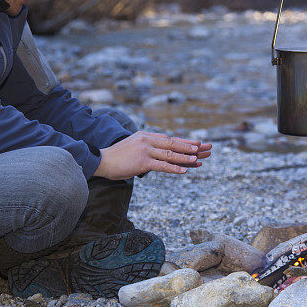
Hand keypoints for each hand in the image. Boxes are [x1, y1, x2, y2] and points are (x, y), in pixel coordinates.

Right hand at [93, 131, 211, 179]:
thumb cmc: (117, 157)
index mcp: (147, 136)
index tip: (198, 144)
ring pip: (170, 154)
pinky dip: (174, 168)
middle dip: (190, 147)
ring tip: (198, 159)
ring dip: (185, 157)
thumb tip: (161, 153)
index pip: (170, 138)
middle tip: (206, 148)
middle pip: (173, 143)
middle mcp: (148, 140)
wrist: (100, 160)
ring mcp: (145, 150)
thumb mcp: (134, 146)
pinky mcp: (142, 161)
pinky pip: (161, 165)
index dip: (185, 142)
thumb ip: (148, 148)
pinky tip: (183, 171)